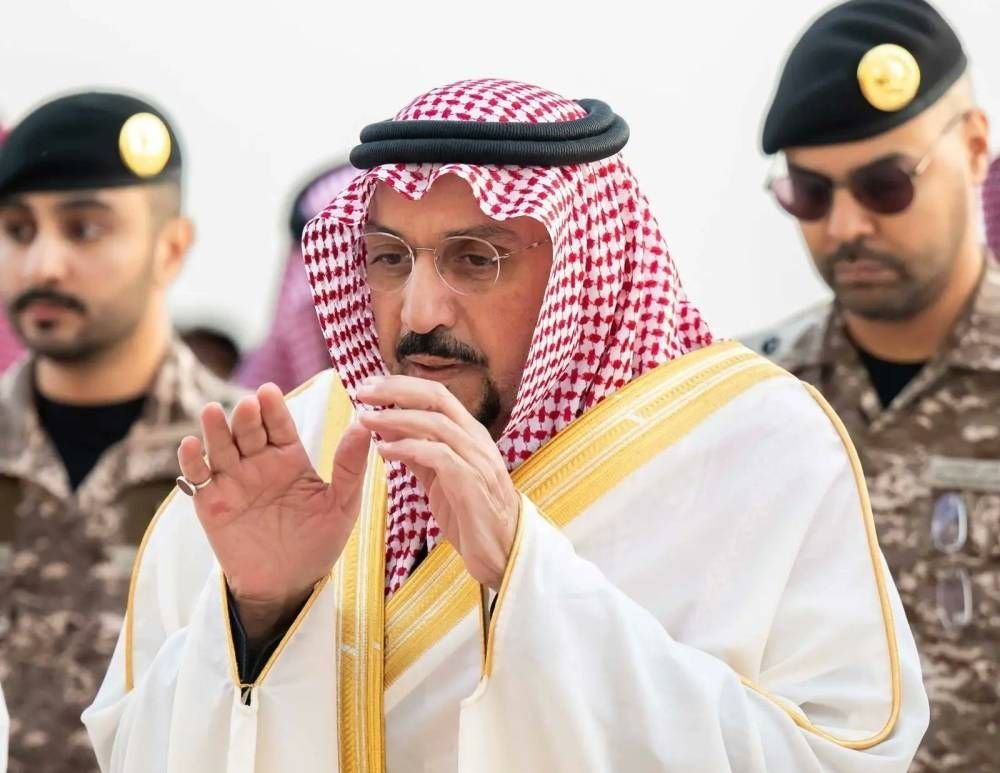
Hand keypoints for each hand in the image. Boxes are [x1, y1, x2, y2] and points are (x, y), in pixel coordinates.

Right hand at [178, 383, 370, 640]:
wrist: (286, 585)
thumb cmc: (318, 543)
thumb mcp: (341, 505)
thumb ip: (350, 467)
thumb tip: (364, 425)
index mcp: (290, 458)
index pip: (280, 425)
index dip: (273, 408)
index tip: (269, 392)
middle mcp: (259, 463)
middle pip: (249, 431)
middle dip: (247, 417)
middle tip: (247, 405)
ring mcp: (232, 480)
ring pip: (221, 447)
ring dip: (216, 430)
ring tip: (214, 413)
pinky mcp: (210, 502)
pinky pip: (197, 477)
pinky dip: (191, 461)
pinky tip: (191, 446)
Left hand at [356, 376, 519, 589]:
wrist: (503, 552)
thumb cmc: (471, 514)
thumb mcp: (439, 477)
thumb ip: (418, 452)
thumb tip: (387, 431)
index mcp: (469, 433)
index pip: (436, 394)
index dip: (401, 385)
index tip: (368, 385)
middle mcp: (475, 439)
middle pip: (437, 397)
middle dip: (396, 390)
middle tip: (362, 391)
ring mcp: (477, 459)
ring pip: (436, 423)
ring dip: (396, 418)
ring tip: (365, 420)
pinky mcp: (472, 483)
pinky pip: (438, 456)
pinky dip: (408, 449)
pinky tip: (384, 452)